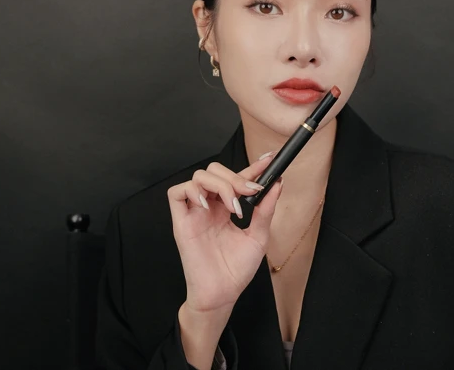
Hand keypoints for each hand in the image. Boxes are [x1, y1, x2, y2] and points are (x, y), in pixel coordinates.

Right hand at [167, 152, 282, 313]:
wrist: (222, 293)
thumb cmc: (236, 269)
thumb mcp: (258, 237)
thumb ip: (265, 210)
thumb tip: (277, 185)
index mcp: (227, 208)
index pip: (237, 179)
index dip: (252, 167)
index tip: (270, 160)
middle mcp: (210, 206)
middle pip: (215, 171)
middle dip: (235, 177)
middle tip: (250, 192)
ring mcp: (195, 212)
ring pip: (198, 177)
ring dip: (219, 185)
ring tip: (232, 205)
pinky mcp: (181, 222)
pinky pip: (176, 193)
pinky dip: (192, 191)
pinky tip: (208, 206)